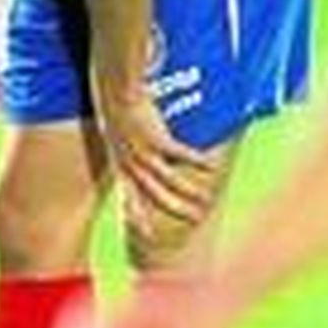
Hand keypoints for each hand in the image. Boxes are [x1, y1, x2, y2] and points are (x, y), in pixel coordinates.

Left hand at [101, 91, 215, 229]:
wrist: (116, 91)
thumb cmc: (117, 114)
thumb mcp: (118, 141)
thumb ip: (128, 156)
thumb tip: (140, 164)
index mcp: (120, 166)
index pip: (128, 198)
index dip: (137, 217)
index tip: (147, 235)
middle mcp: (131, 164)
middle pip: (155, 195)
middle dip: (175, 209)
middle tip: (195, 220)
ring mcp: (143, 152)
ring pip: (169, 180)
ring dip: (189, 193)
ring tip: (206, 202)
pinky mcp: (157, 138)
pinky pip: (180, 154)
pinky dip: (196, 161)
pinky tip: (210, 168)